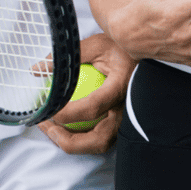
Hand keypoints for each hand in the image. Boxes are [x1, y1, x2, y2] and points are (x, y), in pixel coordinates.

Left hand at [41, 33, 133, 154]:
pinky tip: (68, 125)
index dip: (67, 113)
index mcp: (121, 88)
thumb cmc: (126, 48)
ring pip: (102, 144)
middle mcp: (128, 110)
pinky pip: (104, 137)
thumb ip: (69, 57)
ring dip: (75, 143)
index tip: (48, 108)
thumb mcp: (98, 45)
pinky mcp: (127, 123)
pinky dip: (85, 136)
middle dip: (68, 141)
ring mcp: (129, 120)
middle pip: (98, 140)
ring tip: (54, 129)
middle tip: (46, 126)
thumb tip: (39, 68)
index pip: (92, 108)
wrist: (152, 55)